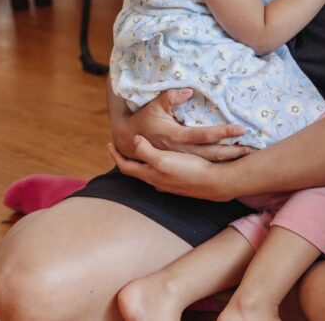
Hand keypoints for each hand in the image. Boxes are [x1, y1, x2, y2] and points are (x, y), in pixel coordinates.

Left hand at [108, 135, 231, 200]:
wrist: (215, 182)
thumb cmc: (189, 170)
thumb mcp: (163, 159)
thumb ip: (146, 151)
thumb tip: (135, 140)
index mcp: (150, 175)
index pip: (126, 166)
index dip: (115, 155)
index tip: (109, 143)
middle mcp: (157, 181)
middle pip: (137, 169)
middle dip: (130, 157)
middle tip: (125, 145)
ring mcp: (169, 183)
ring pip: (151, 170)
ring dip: (145, 159)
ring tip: (143, 147)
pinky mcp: (181, 181)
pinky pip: (164, 171)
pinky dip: (159, 162)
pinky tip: (167, 156)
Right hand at [111, 88, 250, 161]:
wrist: (129, 142)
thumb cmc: (145, 120)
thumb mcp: (154, 106)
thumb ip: (170, 97)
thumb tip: (189, 89)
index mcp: (175, 137)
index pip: (203, 135)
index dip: (222, 133)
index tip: (240, 129)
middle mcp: (181, 152)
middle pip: (213, 154)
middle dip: (234, 152)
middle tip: (255, 149)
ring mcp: (183, 160)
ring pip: (211, 162)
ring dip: (231, 159)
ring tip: (250, 155)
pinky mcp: (184, 164)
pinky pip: (206, 165)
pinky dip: (221, 164)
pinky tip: (235, 161)